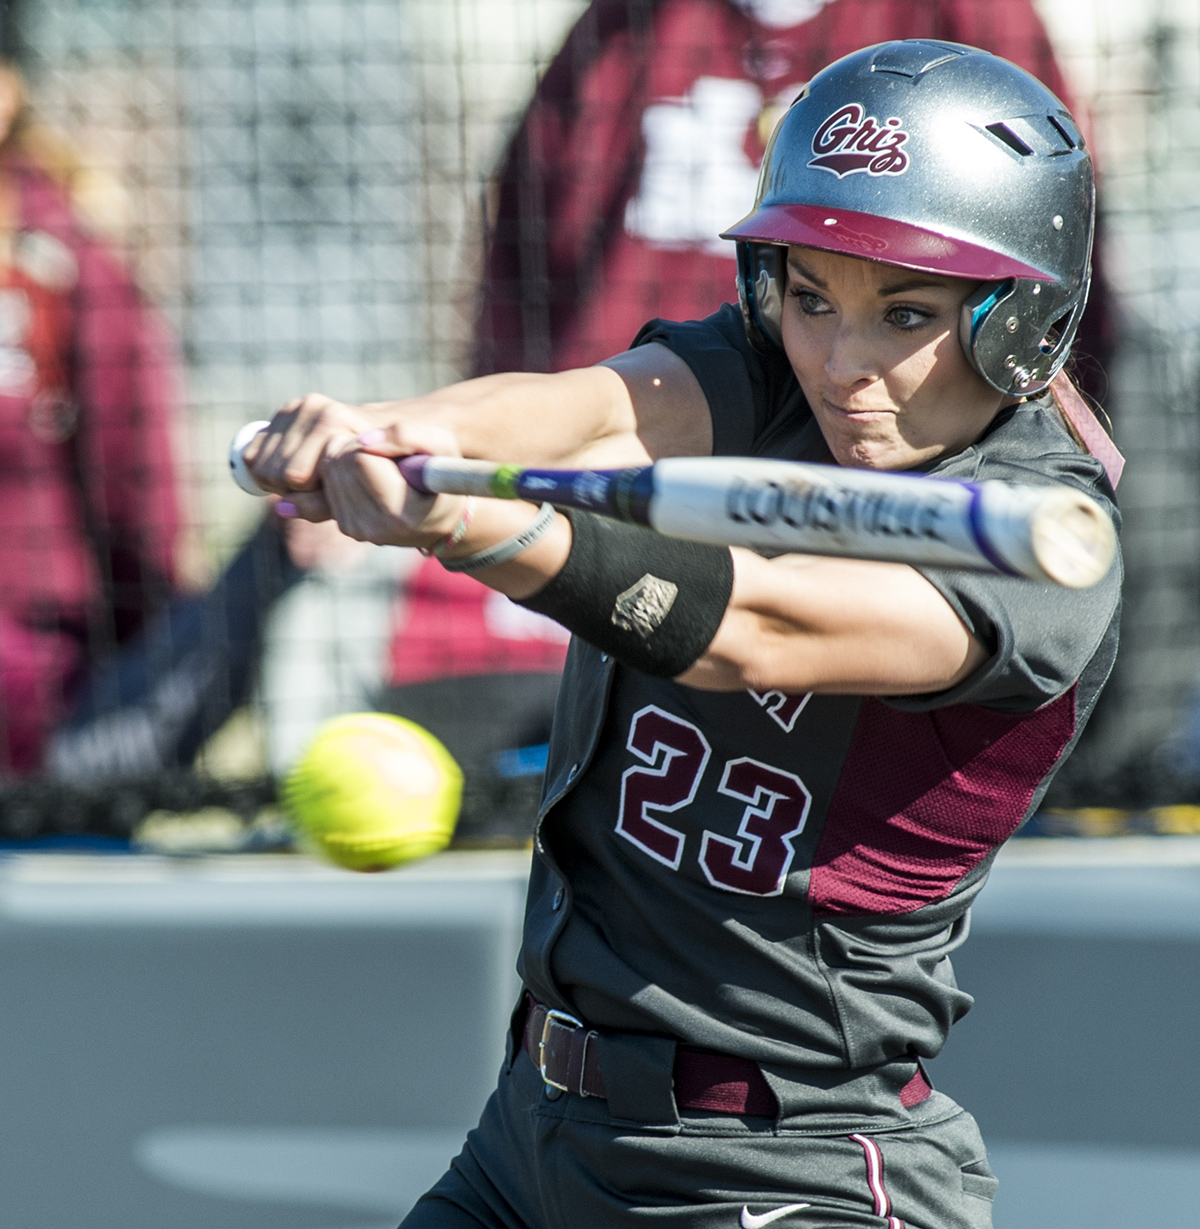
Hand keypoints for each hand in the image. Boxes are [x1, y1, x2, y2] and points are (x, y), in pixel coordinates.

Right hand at [243, 393, 378, 497]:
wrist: (375, 435)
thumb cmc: (369, 468)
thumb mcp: (353, 492)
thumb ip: (321, 505)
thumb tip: (282, 509)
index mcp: (332, 420)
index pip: (296, 476)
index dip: (310, 494)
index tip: (331, 491)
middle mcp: (309, 407)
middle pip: (276, 472)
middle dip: (294, 490)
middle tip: (318, 489)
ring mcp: (292, 408)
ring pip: (260, 466)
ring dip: (279, 483)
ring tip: (307, 481)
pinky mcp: (280, 414)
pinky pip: (251, 455)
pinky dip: (265, 470)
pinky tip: (291, 470)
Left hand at [298, 420, 468, 548]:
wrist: (441, 514)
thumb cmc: (442, 473)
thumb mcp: (443, 445)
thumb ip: (408, 435)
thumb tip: (363, 441)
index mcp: (398, 513)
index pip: (358, 458)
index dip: (371, 441)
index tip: (391, 447)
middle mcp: (373, 528)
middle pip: (338, 462)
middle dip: (355, 446)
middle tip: (383, 452)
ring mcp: (357, 530)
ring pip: (328, 470)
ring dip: (347, 455)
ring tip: (379, 464)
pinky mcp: (346, 527)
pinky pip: (327, 482)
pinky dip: (343, 471)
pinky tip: (369, 477)